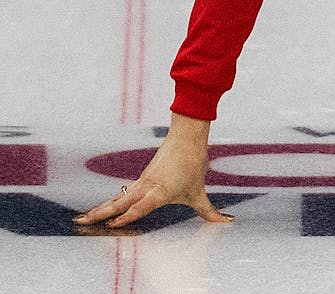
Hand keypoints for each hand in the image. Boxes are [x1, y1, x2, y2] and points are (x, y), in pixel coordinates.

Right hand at [74, 113, 232, 227]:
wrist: (187, 138)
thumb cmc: (192, 164)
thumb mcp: (199, 192)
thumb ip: (208, 211)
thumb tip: (226, 221)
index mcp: (159, 191)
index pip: (139, 207)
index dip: (126, 216)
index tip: (111, 224)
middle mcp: (146, 187)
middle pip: (119, 202)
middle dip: (100, 214)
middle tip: (81, 222)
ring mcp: (142, 182)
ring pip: (118, 197)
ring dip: (101, 208)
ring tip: (84, 217)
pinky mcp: (143, 178)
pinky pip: (124, 193)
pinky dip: (111, 201)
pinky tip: (104, 207)